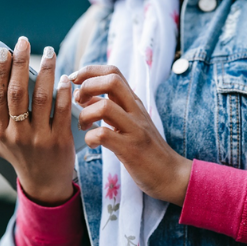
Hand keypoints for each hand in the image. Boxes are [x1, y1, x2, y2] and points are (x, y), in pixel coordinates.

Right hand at [0, 37, 75, 205]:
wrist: (44, 184)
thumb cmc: (18, 155)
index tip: (4, 50)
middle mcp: (16, 134)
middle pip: (17, 92)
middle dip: (20, 63)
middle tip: (24, 42)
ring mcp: (39, 138)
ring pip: (42, 98)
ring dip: (46, 71)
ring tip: (50, 53)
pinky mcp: (59, 141)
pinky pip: (62, 110)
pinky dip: (63, 91)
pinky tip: (65, 77)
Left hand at [70, 65, 192, 205]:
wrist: (171, 174)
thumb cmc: (146, 149)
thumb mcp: (130, 122)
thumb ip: (111, 106)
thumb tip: (85, 94)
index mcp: (133, 102)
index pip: (113, 72)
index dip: (89, 71)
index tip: (75, 81)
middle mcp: (135, 111)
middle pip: (111, 80)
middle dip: (87, 85)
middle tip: (78, 101)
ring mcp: (134, 129)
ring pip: (105, 107)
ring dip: (85, 114)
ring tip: (84, 126)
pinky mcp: (131, 149)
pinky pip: (103, 135)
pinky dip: (90, 138)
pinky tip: (92, 144)